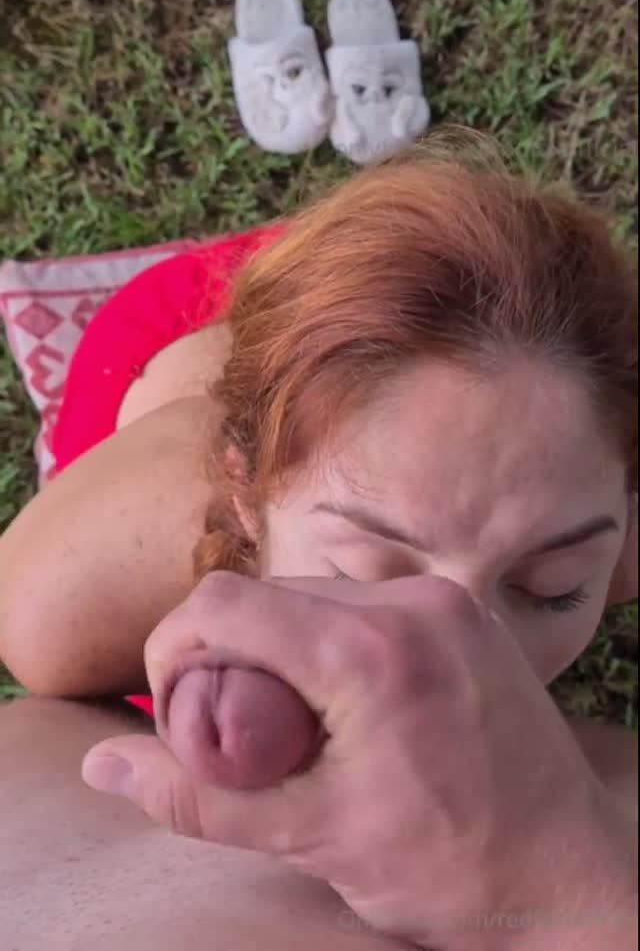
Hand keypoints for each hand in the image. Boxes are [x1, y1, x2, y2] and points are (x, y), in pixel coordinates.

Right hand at [82, 571, 636, 950]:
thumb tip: (107, 765)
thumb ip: (198, 797)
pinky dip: (331, 637)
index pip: (226, 604)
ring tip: (288, 721)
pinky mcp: (465, 609)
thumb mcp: (310, 837)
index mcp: (371, 652)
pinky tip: (341, 699)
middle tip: (228, 729)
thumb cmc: (447, 869)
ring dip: (280, 643)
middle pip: (269, 593)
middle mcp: (413, 603)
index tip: (172, 706)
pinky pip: (367, 599)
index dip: (173, 647)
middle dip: (226, 651)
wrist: (569, 877)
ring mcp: (447, 599)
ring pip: (318, 591)